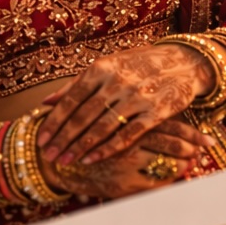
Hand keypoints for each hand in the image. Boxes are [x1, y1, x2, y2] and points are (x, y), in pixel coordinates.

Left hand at [38, 42, 214, 166]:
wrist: (184, 63)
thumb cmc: (140, 64)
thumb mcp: (108, 65)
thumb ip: (77, 84)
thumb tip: (46, 102)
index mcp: (103, 68)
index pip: (72, 98)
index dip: (54, 120)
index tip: (41, 139)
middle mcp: (118, 81)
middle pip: (84, 115)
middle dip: (63, 138)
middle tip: (48, 156)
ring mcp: (137, 97)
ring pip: (103, 127)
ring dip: (81, 146)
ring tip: (65, 161)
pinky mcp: (156, 112)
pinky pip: (127, 135)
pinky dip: (107, 149)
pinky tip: (91, 159)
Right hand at [45, 118, 211, 199]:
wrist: (53, 161)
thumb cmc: (79, 133)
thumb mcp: (97, 112)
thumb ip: (124, 106)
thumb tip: (160, 102)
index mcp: (125, 116)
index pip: (166, 122)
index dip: (189, 132)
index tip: (206, 139)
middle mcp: (126, 139)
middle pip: (169, 140)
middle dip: (190, 147)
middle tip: (206, 149)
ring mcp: (125, 163)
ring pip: (164, 162)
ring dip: (183, 163)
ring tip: (196, 162)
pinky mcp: (122, 184)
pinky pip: (154, 184)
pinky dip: (169, 181)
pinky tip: (178, 177)